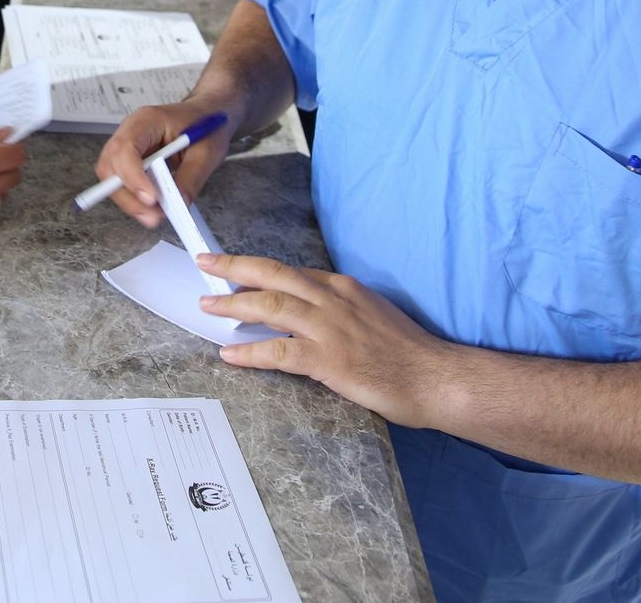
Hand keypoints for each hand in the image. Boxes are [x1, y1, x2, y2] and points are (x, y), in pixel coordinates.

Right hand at [92, 100, 233, 227]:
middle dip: (128, 196)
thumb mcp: (207, 151)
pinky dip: (134, 199)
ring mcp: (128, 146)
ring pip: (112, 178)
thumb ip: (191, 178)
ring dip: (130, 201)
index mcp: (147, 121)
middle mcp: (130, 132)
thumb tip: (177, 204)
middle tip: (152, 215)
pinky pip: (122, 182)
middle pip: (111, 167)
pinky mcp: (132, 161)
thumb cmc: (207, 123)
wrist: (208, 114)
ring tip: (155, 215)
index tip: (151, 198)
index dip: (133, 177)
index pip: (125, 149)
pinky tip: (153, 207)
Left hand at [197, 253, 452, 427]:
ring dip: (233, 304)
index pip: (291, 271)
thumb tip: (311, 310)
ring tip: (207, 305)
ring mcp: (329, 328)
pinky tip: (229, 353)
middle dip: (234, 268)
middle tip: (205, 264)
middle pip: (273, 275)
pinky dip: (250, 351)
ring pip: (270, 306)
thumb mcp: (372, 313)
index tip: (233, 266)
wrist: (436, 377)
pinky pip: (278, 351)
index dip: (258, 268)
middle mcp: (333, 299)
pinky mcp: (328, 359)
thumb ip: (341, 307)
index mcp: (343, 286)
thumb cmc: (407, 351)